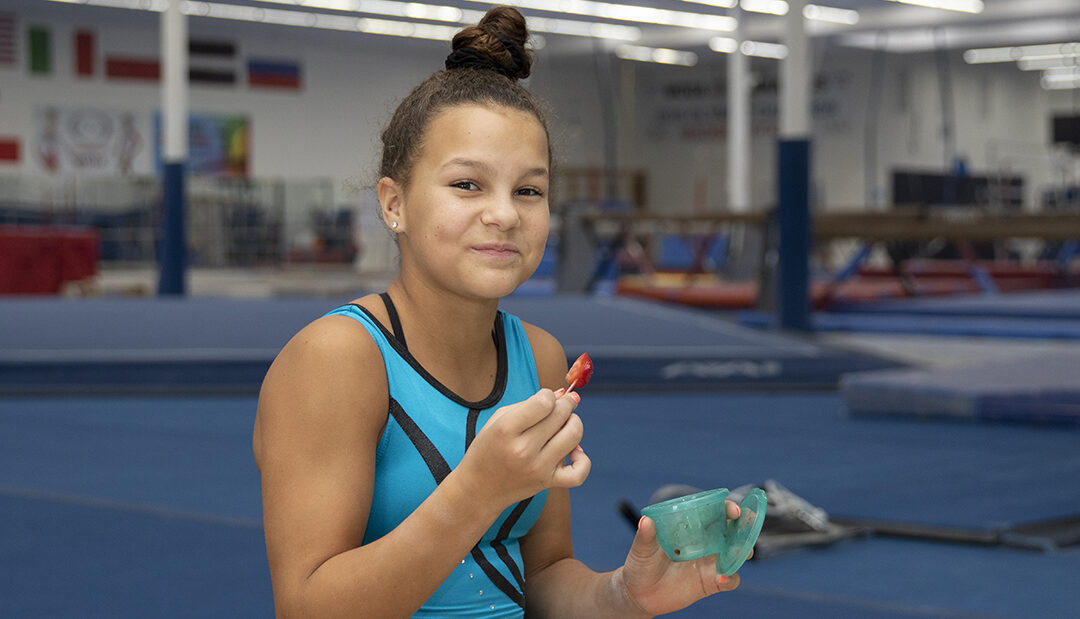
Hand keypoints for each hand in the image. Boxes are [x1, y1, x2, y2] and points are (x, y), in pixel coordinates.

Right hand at [456, 389, 590, 508]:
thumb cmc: (488, 449)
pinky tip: (573, 451)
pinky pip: (579, 473)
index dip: (549, 395)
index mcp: (506, 430)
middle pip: (561, 415)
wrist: (478, 489)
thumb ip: (529, 404)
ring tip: (566, 423)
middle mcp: (523, 449)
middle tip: (564, 403)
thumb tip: (562, 393)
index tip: (545, 399)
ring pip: (574, 435)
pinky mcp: (547, 483)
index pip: (544, 402)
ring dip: (574, 422)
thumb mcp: (499, 420)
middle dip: (567, 403)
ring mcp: (538, 468)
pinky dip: (583, 460)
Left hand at [618, 500, 745, 616]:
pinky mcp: (711, 582)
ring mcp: (710, 562)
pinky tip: (721, 579)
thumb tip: (646, 521)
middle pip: (732, 530)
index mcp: (691, 527)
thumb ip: (645, 537)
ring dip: (743, 551)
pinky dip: (730, 578)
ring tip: (742, 552)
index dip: (726, 508)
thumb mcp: (641, 550)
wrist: (639, 594)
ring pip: (736, 553)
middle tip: (746, 528)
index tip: (733, 510)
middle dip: (743, 527)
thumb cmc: (640, 565)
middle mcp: (705, 542)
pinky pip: (729, 580)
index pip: (714, 512)